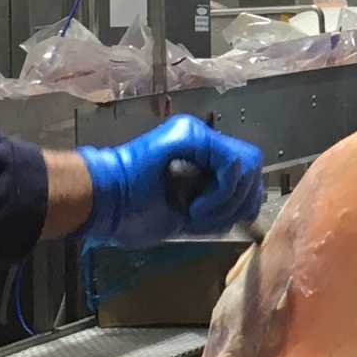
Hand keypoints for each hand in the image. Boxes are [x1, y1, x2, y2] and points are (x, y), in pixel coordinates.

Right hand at [78, 114, 263, 247]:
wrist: (104, 203)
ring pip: (246, 164)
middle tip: (207, 218)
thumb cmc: (134, 212)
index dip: (246, 200)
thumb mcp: (191, 216)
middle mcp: (202, 141)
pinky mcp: (190, 135)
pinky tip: (194, 207)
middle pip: (253, 165)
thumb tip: (251, 210)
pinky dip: (220, 193)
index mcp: (202, 158)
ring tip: (196, 214)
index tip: (224, 221)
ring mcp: (196, 134)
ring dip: (227, 201)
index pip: (247, 172)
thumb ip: (221, 208)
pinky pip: (231, 163)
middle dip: (240, 201)